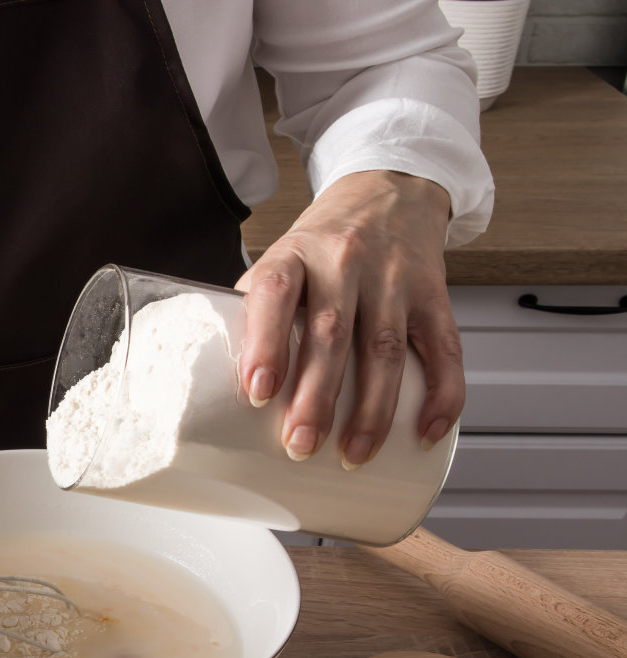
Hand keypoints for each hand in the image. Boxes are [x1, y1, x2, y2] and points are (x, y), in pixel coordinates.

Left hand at [236, 170, 464, 467]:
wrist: (389, 190)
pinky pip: (444, 348)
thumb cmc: (323, 243)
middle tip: (301, 445)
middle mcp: (345, 262)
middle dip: (317, 397)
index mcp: (295, 255)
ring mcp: (394, 278)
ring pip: (384, 349)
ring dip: (372, 410)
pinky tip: (426, 431)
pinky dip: (441, 394)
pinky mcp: (435, 294)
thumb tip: (224, 383)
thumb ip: (257, 313)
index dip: (265, 344)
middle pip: (331, 334)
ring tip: (354, 455)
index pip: (275, 294)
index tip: (258, 393)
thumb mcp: (282, 260)